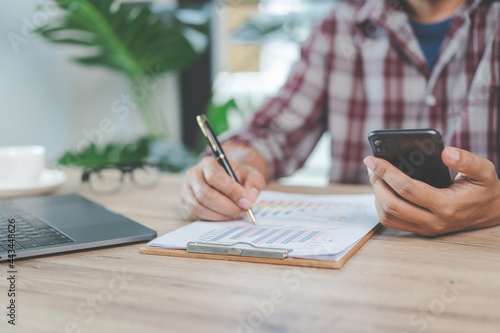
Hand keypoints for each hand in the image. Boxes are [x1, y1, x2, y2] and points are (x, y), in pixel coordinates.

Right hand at [180, 157, 265, 220]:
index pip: (215, 177)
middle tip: (242, 211)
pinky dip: (214, 218)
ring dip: (221, 215)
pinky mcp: (185, 204)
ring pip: (200, 207)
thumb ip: (254, 183)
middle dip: (227, 207)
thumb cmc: (238, 177)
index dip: (232, 192)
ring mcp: (186, 190)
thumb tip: (249, 197)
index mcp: (208, 163)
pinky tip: (225, 216)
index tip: (246, 202)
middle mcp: (193, 174)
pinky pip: (197, 215)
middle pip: (206, 194)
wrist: (226, 180)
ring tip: (236, 214)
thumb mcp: (250, 175)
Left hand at [364, 147, 499, 235]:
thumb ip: (467, 160)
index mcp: (446, 206)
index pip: (406, 188)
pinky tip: (383, 189)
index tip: (372, 159)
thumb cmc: (484, 188)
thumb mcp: (484, 171)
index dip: (386, 172)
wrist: (492, 212)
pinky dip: (381, 205)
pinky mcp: (420, 230)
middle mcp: (433, 221)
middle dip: (377, 183)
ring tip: (376, 176)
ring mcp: (425, 229)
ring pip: (388, 216)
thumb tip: (445, 152)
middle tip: (372, 166)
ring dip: (376, 196)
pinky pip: (392, 222)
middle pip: (392, 204)